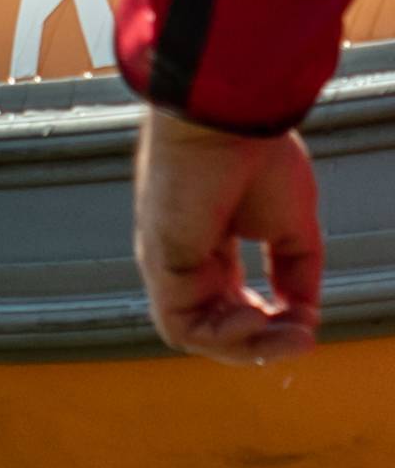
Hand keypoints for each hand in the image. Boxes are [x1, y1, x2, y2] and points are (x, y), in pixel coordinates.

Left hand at [132, 101, 322, 358]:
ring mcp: (169, 266)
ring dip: (249, 346)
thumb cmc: (254, 156)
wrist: (227, 122)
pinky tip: (255, 314)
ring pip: (200, 333)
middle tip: (304, 337)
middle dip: (266, 341)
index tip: (306, 321)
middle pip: (219, 326)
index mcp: (211, 245)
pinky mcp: (160, 267)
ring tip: (289, 333)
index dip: (271, 323)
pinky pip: (181, 326)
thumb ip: (297, 274)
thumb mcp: (291, 228)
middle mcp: (185, 260)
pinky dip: (221, 336)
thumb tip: (304, 319)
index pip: (232, 303)